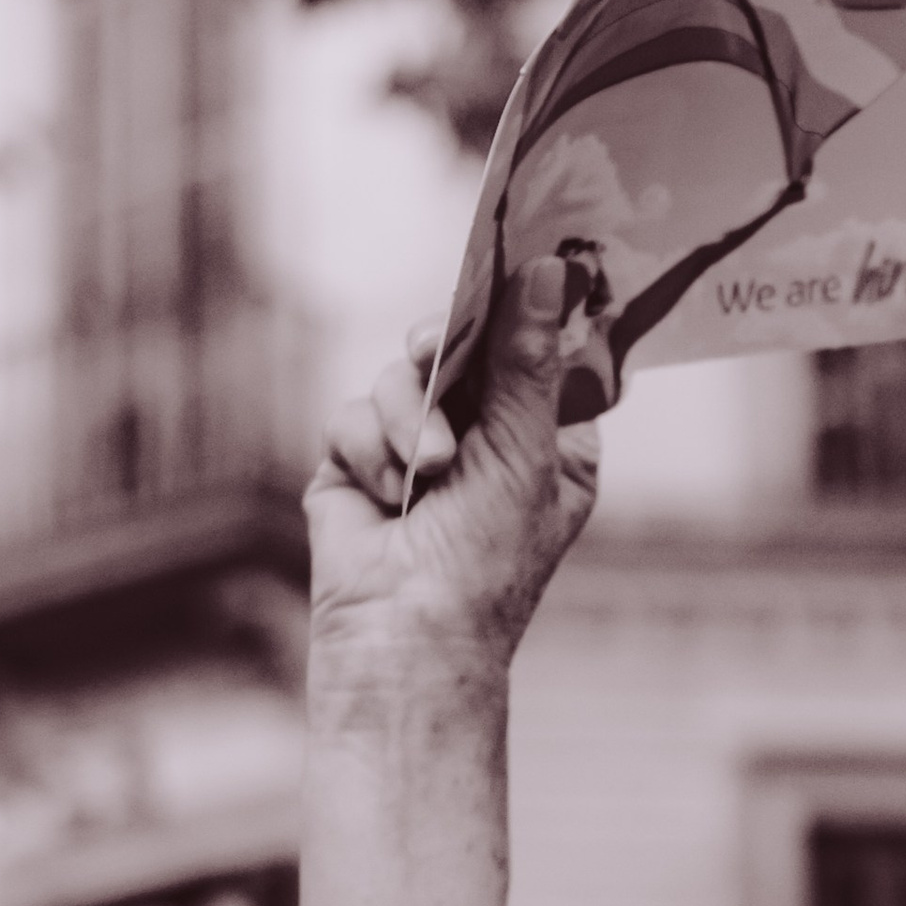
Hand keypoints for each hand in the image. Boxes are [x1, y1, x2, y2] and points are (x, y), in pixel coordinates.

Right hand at [305, 257, 600, 671]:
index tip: (505, 272)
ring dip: (406, 416)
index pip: (535, 351)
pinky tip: (386, 499)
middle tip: (434, 349)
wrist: (404, 637)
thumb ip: (527, 360)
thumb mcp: (523, 453)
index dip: (519, 313)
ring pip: (399, 374)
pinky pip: (352, 415)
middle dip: (446, 352)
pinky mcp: (358, 464)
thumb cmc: (486, 565)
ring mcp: (418, 449)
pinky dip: (367, 451)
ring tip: (422, 474)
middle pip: (460, 346)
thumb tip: (553, 268)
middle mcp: (484, 438)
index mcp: (547, 441)